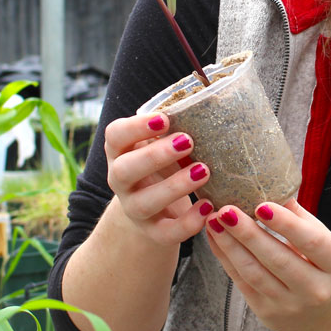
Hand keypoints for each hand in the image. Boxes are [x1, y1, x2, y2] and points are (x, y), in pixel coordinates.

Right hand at [102, 113, 210, 245]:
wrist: (156, 209)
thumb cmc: (164, 163)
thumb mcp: (161, 143)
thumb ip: (176, 127)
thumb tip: (214, 98)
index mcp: (121, 151)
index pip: (115, 136)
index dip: (136, 127)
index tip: (165, 117)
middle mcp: (121, 181)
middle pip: (124, 170)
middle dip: (156, 156)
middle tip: (188, 141)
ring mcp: (134, 208)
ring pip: (145, 202)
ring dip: (175, 186)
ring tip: (204, 170)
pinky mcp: (153, 231)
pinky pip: (166, 232)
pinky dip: (188, 223)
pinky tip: (208, 207)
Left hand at [203, 199, 330, 330]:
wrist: (330, 318)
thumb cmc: (327, 269)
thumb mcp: (327, 242)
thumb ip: (300, 218)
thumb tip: (271, 186)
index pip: (311, 242)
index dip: (286, 224)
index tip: (262, 205)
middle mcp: (317, 290)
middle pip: (278, 259)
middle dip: (248, 233)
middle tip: (225, 209)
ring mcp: (291, 306)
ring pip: (254, 273)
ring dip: (230, 245)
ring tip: (213, 220)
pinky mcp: (268, 314)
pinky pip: (242, 283)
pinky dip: (226, 259)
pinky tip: (215, 238)